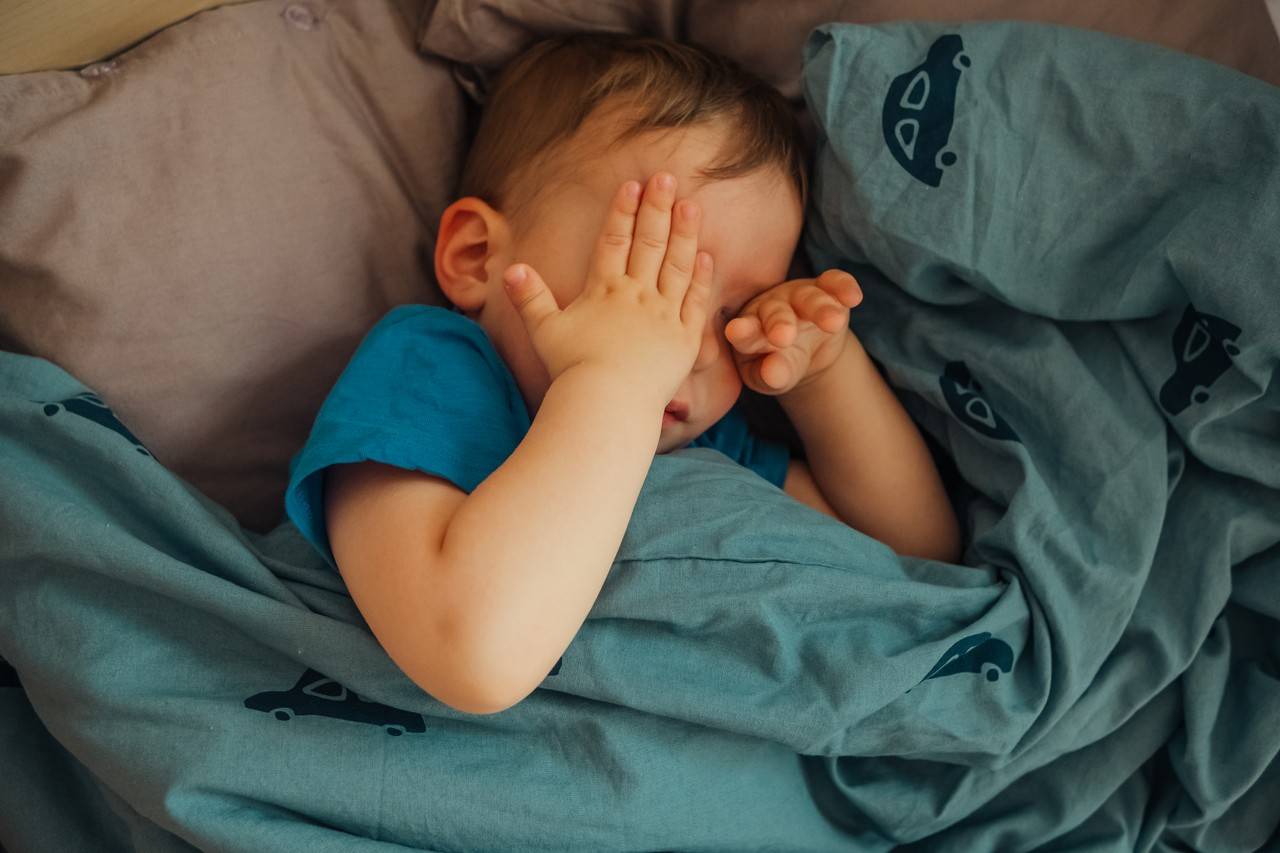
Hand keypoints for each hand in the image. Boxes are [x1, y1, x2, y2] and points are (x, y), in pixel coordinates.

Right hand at [500, 172, 712, 410]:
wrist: (608, 403)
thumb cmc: (573, 370)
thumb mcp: (544, 331)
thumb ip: (529, 298)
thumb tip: (510, 269)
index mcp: (605, 291)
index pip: (615, 242)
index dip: (623, 211)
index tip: (632, 185)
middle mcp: (637, 296)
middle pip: (649, 243)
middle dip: (657, 208)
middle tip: (666, 178)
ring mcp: (664, 315)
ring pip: (678, 265)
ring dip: (685, 233)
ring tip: (691, 205)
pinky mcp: (684, 338)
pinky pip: (696, 301)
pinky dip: (702, 277)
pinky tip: (706, 256)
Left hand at [724, 269, 862, 395]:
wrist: (808, 352)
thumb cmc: (780, 365)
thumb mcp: (774, 377)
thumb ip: (772, 376)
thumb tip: (773, 374)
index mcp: (749, 329)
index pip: (745, 331)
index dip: (742, 331)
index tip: (737, 333)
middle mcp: (770, 307)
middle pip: (775, 312)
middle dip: (780, 322)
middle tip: (783, 337)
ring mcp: (799, 296)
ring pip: (808, 298)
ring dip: (820, 309)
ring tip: (832, 323)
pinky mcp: (827, 289)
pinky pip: (834, 283)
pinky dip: (843, 287)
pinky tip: (853, 296)